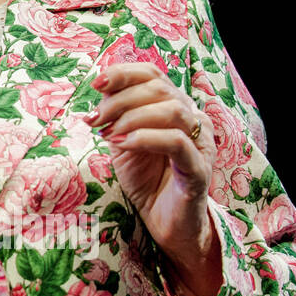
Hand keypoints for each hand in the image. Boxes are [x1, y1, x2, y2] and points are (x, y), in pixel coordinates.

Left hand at [84, 62, 216, 259]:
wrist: (164, 221)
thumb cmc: (146, 178)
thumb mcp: (123, 140)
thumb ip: (116, 115)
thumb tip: (101, 89)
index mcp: (175, 107)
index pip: (153, 74)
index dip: (124, 73)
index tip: (96, 83)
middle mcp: (193, 119)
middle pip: (160, 88)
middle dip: (120, 100)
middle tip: (96, 119)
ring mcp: (200, 143)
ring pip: (172, 111)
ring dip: (132, 118)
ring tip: (109, 134)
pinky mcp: (199, 169)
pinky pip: (177, 143)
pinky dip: (146, 138)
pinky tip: (122, 145)